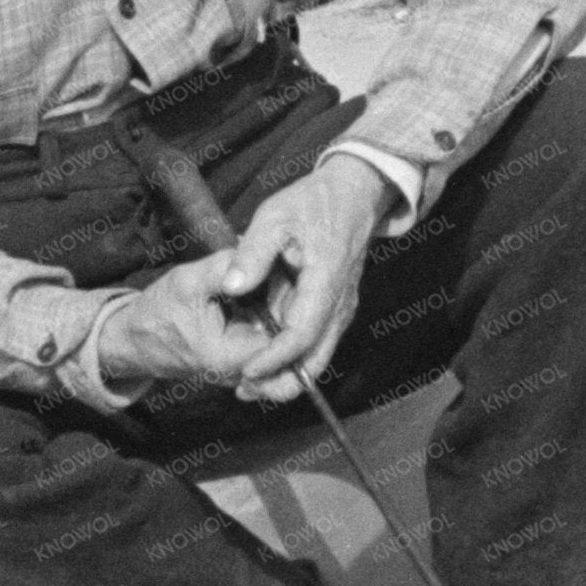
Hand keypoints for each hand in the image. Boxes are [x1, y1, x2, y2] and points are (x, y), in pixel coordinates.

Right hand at [94, 252, 274, 392]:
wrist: (134, 339)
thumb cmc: (158, 313)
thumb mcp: (188, 282)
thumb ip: (224, 269)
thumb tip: (258, 249)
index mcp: (232, 357)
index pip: (284, 335)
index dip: (292, 300)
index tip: (292, 268)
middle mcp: (243, 370)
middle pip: (285, 337)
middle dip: (289, 301)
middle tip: (291, 265)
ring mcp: (243, 368)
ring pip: (277, 336)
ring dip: (279, 306)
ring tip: (278, 272)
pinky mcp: (240, 358)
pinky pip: (264, 335)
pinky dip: (267, 312)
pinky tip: (265, 287)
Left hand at [217, 155, 397, 403]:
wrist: (354, 195)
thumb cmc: (313, 202)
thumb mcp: (275, 216)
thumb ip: (253, 251)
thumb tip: (231, 286)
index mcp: (325, 282)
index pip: (302, 334)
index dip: (274, 358)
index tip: (246, 370)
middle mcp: (339, 304)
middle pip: (315, 360)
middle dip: (281, 382)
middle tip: (243, 391)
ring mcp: (340, 309)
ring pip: (317, 357)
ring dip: (285, 374)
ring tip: (246, 383)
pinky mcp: (335, 310)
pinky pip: (315, 343)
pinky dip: (291, 358)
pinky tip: (263, 359)